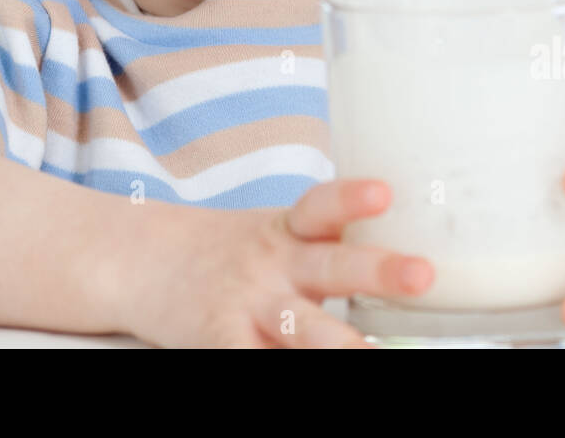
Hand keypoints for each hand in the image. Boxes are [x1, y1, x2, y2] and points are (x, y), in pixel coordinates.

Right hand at [119, 179, 436, 347]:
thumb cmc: (230, 252)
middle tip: (421, 275)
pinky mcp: (222, 340)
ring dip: (340, 342)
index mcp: (288, 231)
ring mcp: (248, 306)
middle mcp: (273, 264)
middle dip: (377, 271)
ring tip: (375, 354)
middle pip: (329, 265)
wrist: (142, 261)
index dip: (351, 198)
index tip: (384, 192)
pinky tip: (301, 372)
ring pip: (300, 326)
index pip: (321, 206)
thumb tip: (405, 265)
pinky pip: (251, 359)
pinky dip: (273, 365)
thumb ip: (327, 244)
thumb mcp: (275, 232)